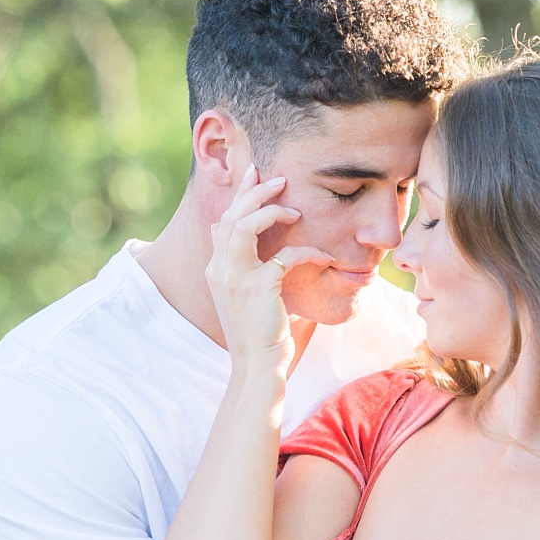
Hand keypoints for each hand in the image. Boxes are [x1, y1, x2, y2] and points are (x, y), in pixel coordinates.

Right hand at [206, 164, 332, 374]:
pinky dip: (306, 251)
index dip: (240, 194)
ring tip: (294, 209)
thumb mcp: (241, 293)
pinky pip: (283, 255)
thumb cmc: (258, 332)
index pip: (224, 219)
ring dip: (271, 210)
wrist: (257, 366)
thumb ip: (238, 263)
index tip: (256, 174)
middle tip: (278, 178)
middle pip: (231, 215)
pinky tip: (323, 257)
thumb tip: (230, 233)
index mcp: (215, 268)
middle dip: (254, 191)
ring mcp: (234, 277)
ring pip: (244, 225)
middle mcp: (219, 269)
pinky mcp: (257, 287)